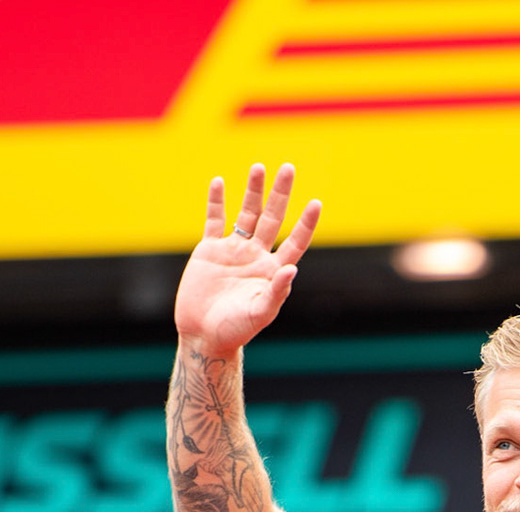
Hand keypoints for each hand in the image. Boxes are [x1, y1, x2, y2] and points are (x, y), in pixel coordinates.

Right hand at [174, 161, 320, 357]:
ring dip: (253, 191)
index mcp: (273, 270)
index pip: (295, 241)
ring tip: (259, 168)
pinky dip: (216, 202)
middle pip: (272, 218)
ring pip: (246, 214)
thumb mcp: (260, 313)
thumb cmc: (236, 329)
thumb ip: (277, 292)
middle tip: (288, 168)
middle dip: (280, 194)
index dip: (306, 223)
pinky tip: (220, 183)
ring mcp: (233, 250)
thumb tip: (291, 269)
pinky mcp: (210, 250)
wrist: (203, 335)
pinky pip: (214, 220)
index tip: (315, 203)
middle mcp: (256, 256)